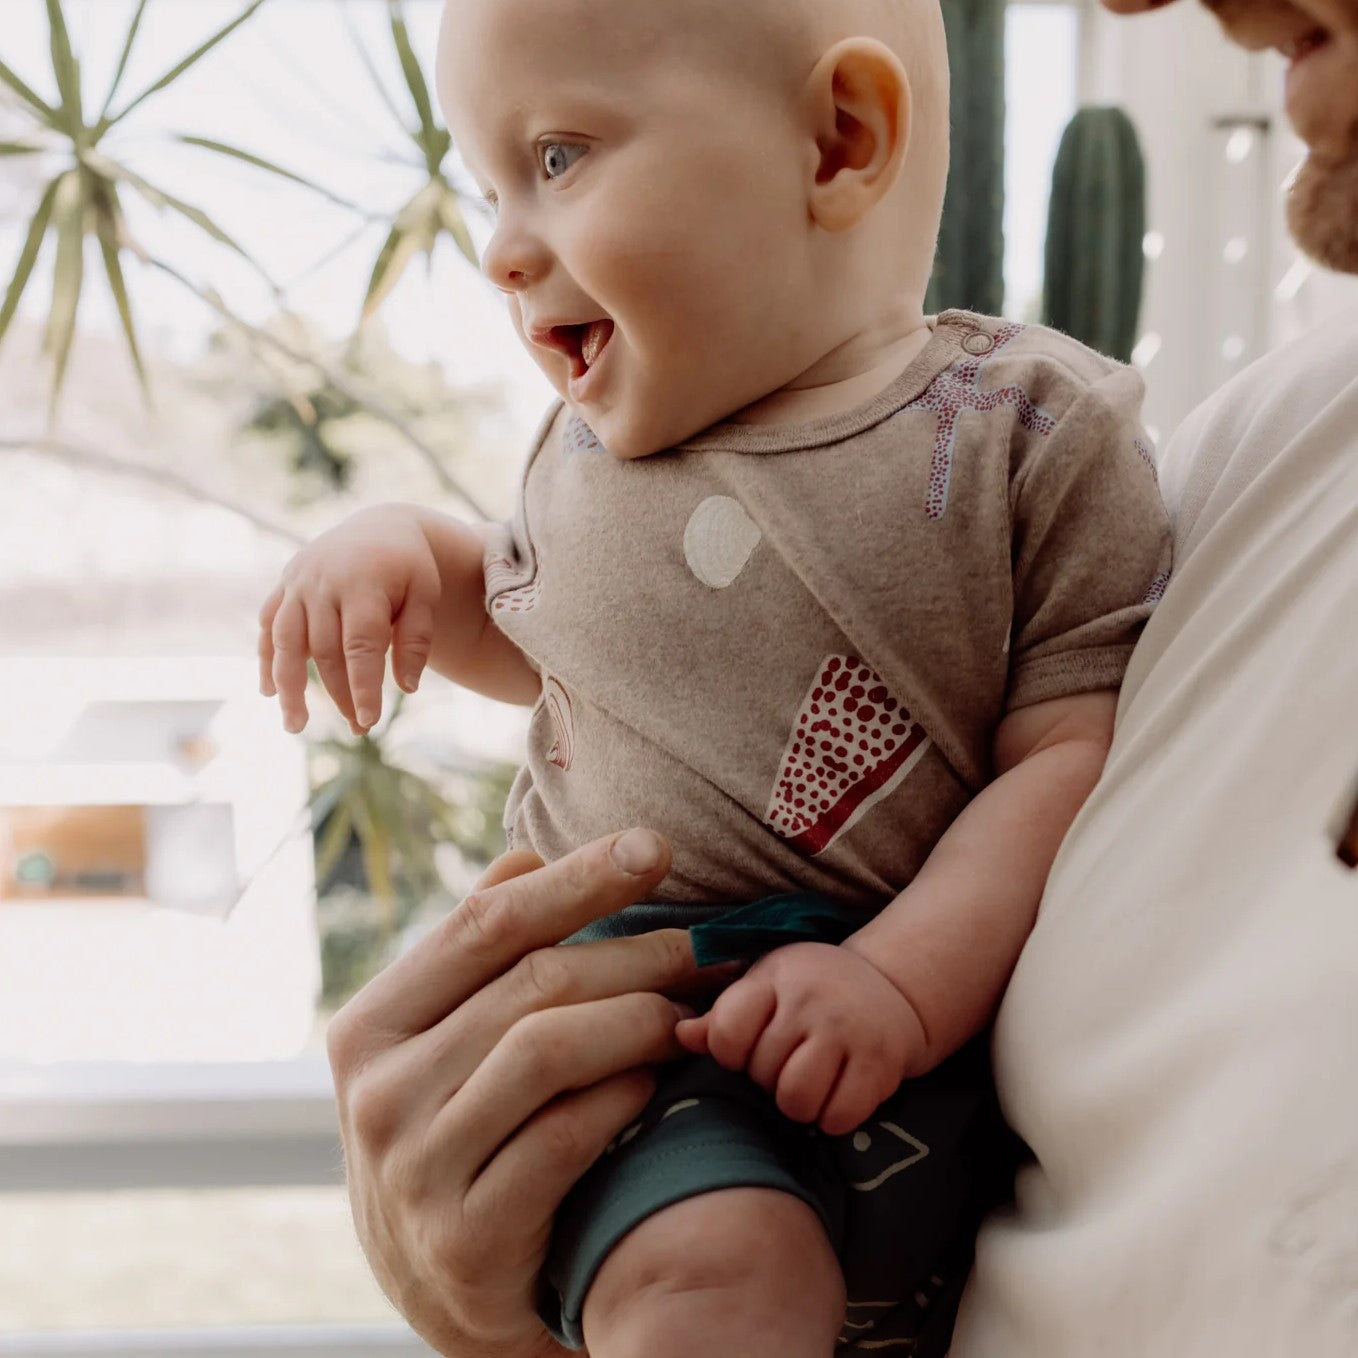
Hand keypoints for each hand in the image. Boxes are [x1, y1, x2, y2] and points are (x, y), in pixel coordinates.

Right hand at [258, 505, 441, 734]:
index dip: (363, 685)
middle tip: (359, 729)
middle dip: (339, 694)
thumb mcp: (426, 596)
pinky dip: (266, 658)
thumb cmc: (408, 569)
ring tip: (296, 725)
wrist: (380, 527)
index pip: (361, 645)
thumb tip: (407, 687)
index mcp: (363, 583)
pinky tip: (269, 691)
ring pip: (285, 641)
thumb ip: (417, 639)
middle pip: (326, 650)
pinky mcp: (285, 585)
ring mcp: (298, 583)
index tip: (369, 720)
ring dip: (288, 686)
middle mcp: (323, 582)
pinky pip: (268, 625)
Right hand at [328, 829, 731, 1357]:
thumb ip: (478, 956)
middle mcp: (378, 1090)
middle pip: (532, 983)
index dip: (578, 878)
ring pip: (549, 1049)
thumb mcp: (442, 1045)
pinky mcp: (464, 1236)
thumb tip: (525, 855)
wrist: (447, 1287)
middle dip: (637, 954)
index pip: (485, 923)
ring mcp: (415, 1167)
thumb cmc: (462, 1131)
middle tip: (707, 949)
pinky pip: (566, 1136)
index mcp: (370, 1024)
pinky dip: (624, 1096)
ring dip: (640, 1019)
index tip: (657, 848)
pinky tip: (654, 1080)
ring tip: (688, 1014)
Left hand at [675, 942, 927, 1136]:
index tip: (748, 1049)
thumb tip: (679, 1035)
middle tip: (789, 1064)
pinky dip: (834, 1118)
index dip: (731, 1053)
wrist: (891, 986)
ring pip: (796, 1100)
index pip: (727, 1032)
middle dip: (769, 1079)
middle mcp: (811, 999)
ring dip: (799, 1105)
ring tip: (808, 1084)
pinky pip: (838, 1117)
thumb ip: (723, 1016)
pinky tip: (837, 1095)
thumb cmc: (812, 991)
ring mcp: (847, 1030)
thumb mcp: (766, 987)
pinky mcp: (880, 1063)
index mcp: (774, 976)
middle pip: (761, 1073)